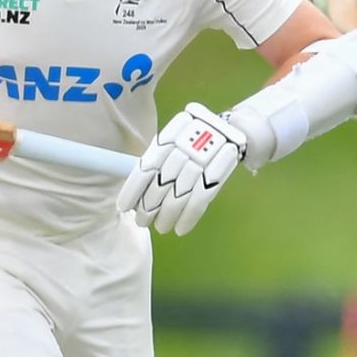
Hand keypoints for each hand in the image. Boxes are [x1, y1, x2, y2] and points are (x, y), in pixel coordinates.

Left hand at [117, 102, 246, 235]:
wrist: (233, 128)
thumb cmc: (195, 137)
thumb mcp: (174, 137)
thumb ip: (157, 158)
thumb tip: (136, 191)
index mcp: (170, 133)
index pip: (146, 166)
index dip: (134, 189)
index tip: (124, 207)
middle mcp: (186, 144)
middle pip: (162, 183)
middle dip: (149, 207)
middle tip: (142, 221)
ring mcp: (205, 157)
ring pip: (180, 194)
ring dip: (168, 216)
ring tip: (161, 227)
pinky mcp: (221, 170)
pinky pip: (201, 199)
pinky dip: (189, 217)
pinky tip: (181, 228)